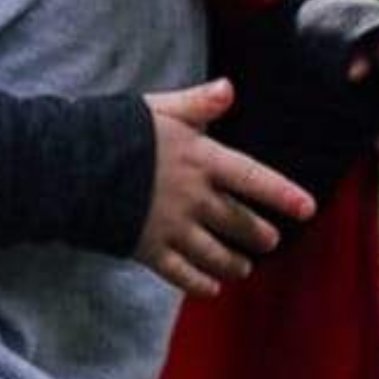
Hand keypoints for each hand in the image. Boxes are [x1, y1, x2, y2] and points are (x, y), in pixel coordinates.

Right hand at [134, 77, 316, 298]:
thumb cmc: (116, 131)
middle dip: (258, 233)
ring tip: (244, 267)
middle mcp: (193, 196)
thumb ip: (197, 103)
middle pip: (237, 222)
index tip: (308, 208)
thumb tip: (229, 88)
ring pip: (215, 253)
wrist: (69, 166)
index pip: (252, 178)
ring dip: (234, 262)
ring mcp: (172, 226)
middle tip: (271, 240)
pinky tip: (212, 289)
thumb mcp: (159, 109)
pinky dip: (200, 284)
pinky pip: (182, 274)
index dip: (282, 193)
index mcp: (200, 159)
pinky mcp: (148, 249)